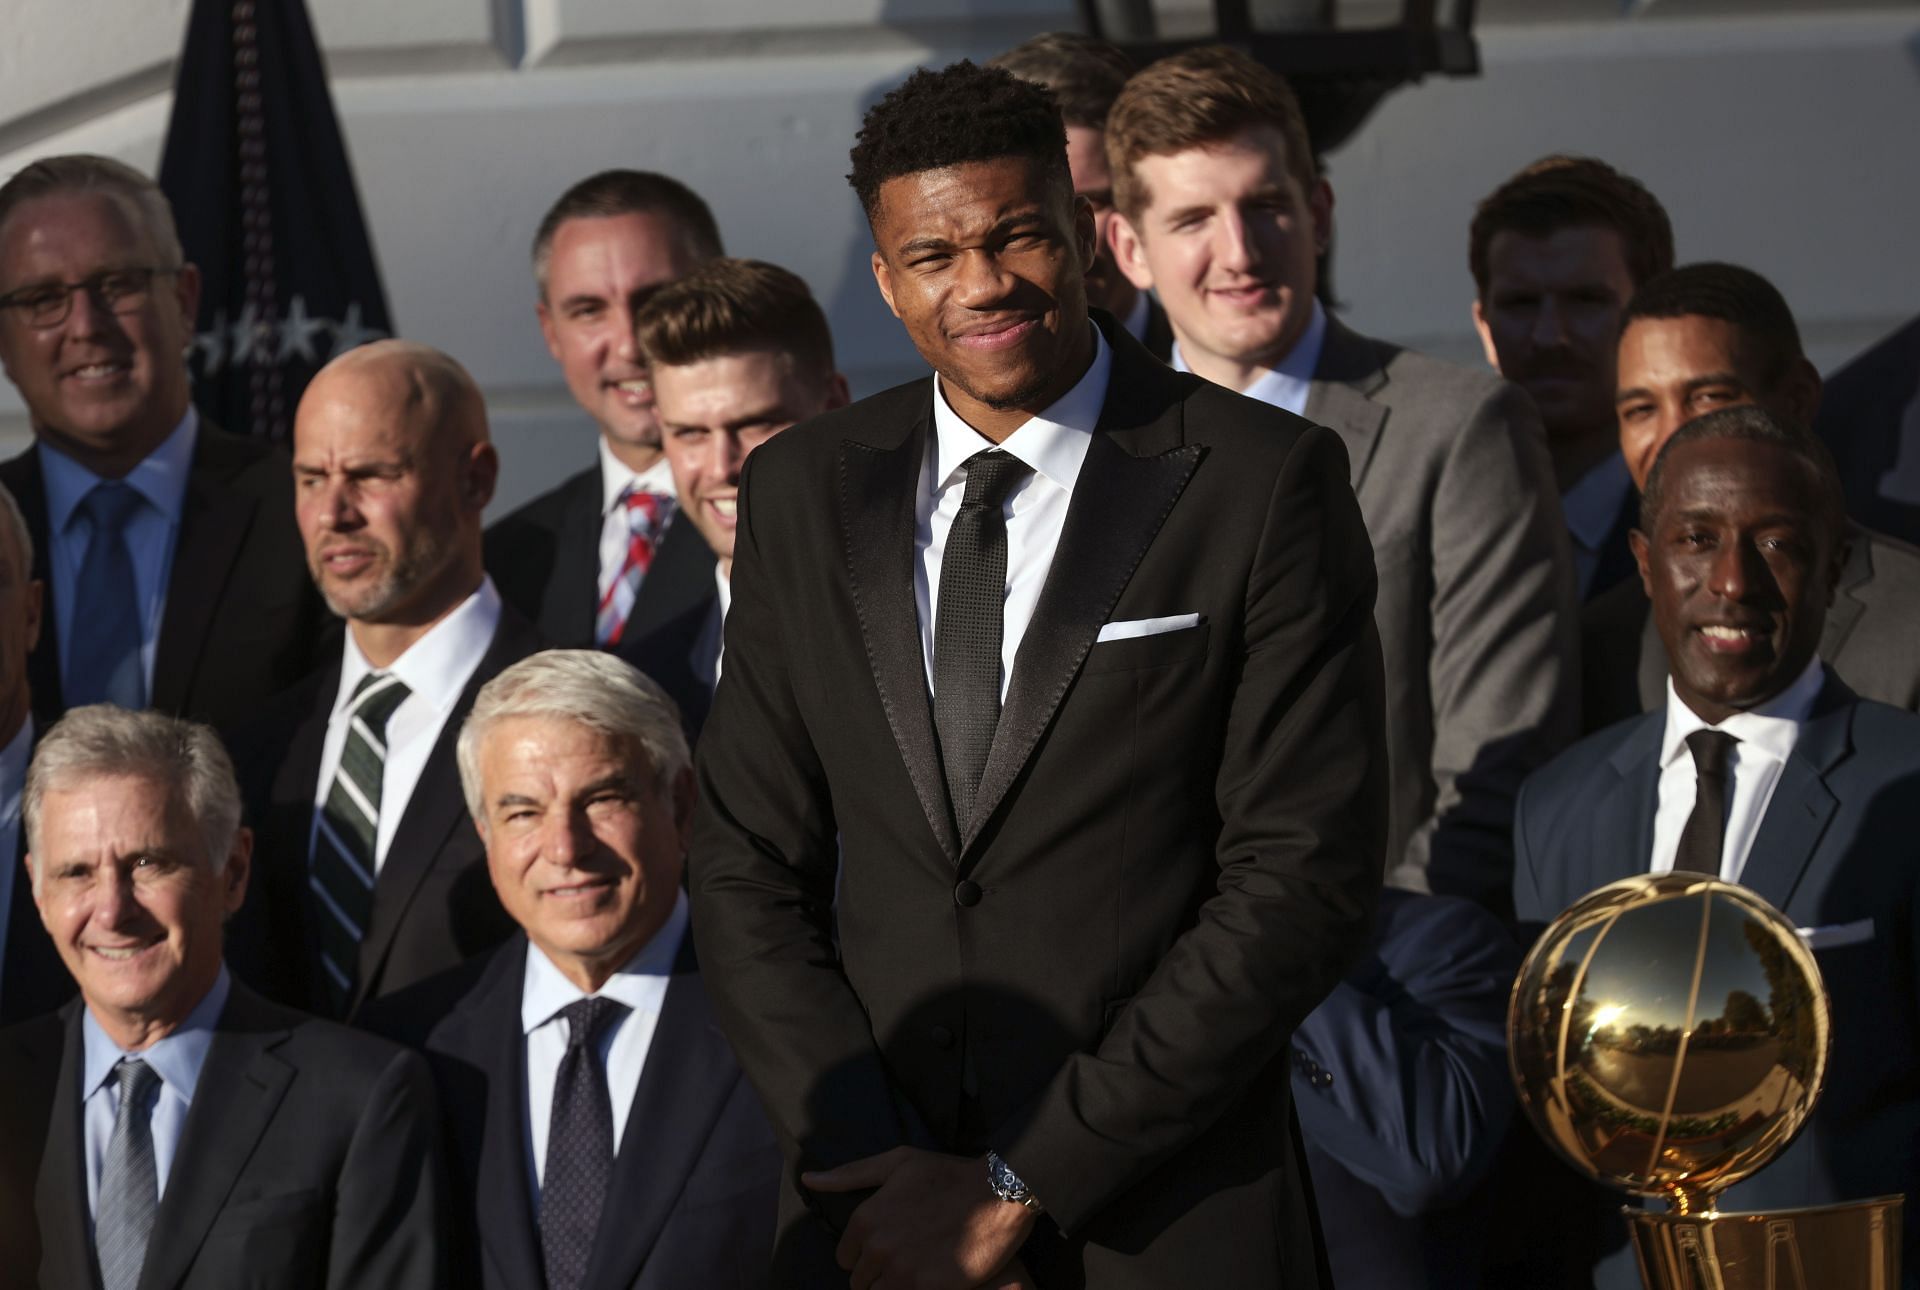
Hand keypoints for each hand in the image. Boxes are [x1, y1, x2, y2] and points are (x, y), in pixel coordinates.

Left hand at [804, 1147, 1037, 1289]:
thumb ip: (849, 1175)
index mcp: (865, 1218)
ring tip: (919, 1269)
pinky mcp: (925, 1288)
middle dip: (879, 1272)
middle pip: (860, 1281)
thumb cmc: (947, 1175)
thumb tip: (808, 1179)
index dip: (865, 1253)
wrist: (997, 1194)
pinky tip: (932, 1276)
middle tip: (908, 1256)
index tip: (890, 1244)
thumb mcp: (897, 1163)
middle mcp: (877, 1247)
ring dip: (894, 1287)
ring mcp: (900, 1270)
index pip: (845, 1257)